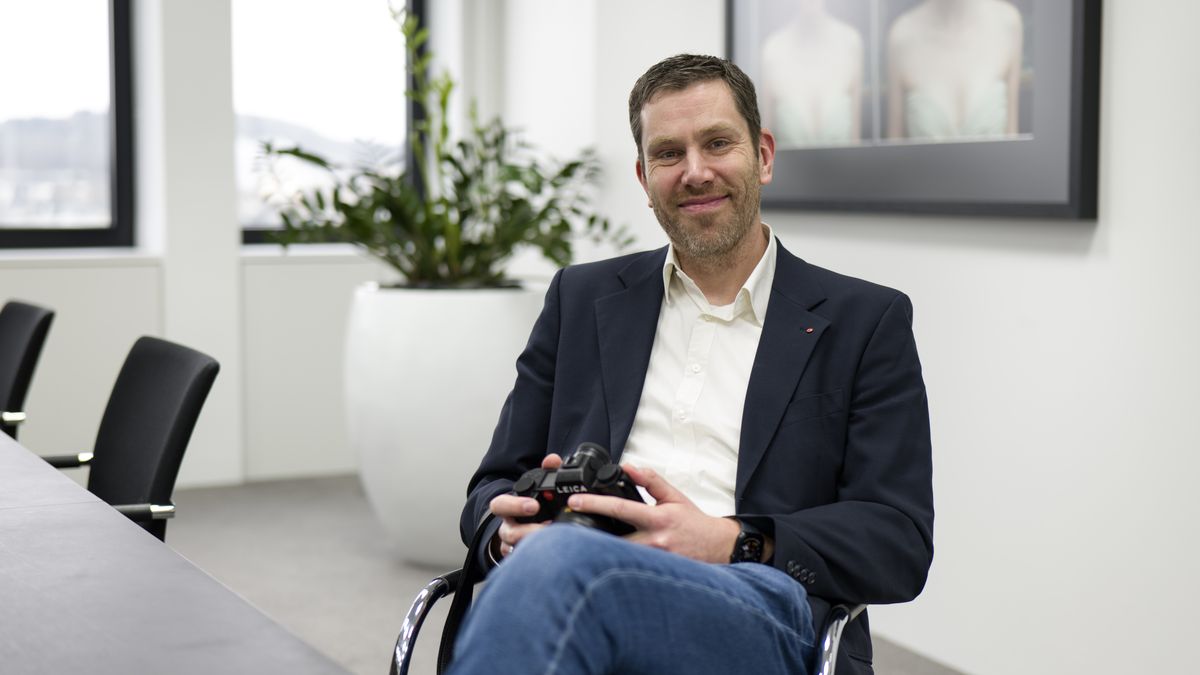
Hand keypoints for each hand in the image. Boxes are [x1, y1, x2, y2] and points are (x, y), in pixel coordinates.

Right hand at [488, 453, 562, 558]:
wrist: (525, 527)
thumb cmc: (532, 505)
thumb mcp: (538, 486)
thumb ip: (547, 471)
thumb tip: (553, 460)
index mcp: (508, 508)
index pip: (499, 505)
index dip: (515, 506)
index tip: (534, 506)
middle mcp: (508, 527)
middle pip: (508, 533)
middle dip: (527, 531)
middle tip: (547, 528)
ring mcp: (513, 546)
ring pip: (518, 550)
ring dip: (537, 546)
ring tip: (557, 542)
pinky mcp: (521, 560)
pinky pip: (525, 563)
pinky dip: (539, 559)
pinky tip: (555, 556)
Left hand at [566, 465, 742, 563]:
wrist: (718, 549)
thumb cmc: (694, 523)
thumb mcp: (674, 495)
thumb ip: (650, 480)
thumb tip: (629, 466)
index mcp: (657, 519)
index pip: (620, 509)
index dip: (595, 504)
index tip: (574, 501)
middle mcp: (653, 542)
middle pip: (611, 539)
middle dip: (586, 535)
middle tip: (561, 530)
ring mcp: (652, 561)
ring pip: (616, 557)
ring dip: (595, 551)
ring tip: (572, 546)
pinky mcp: (652, 575)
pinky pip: (626, 569)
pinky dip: (610, 564)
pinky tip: (596, 562)